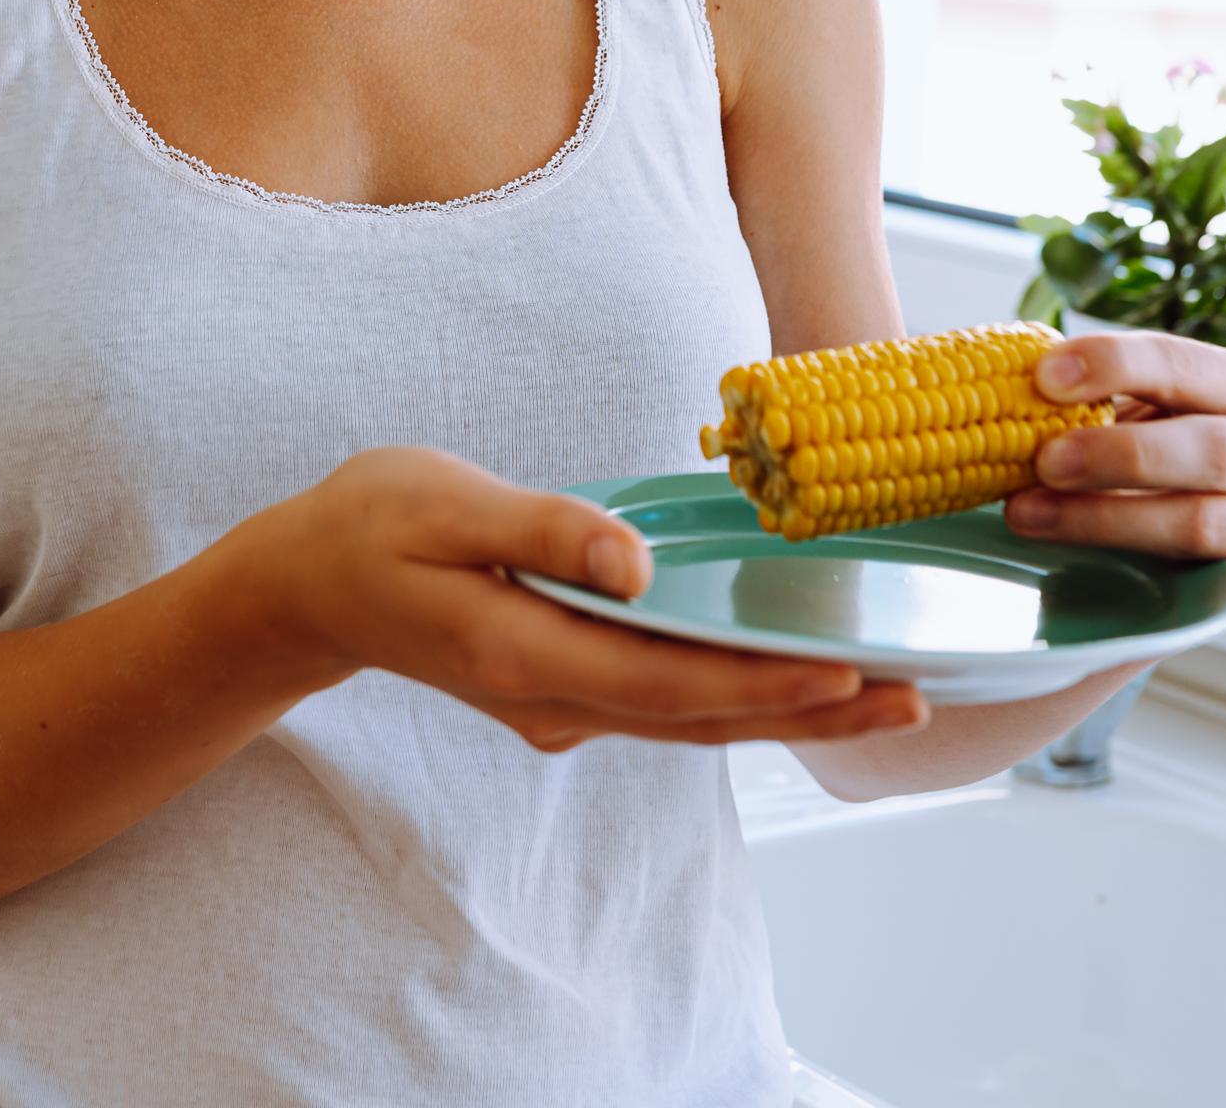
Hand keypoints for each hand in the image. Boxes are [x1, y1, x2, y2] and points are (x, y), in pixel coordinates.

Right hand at [275, 445, 929, 751]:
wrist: (311, 582)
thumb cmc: (373, 525)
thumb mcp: (443, 506)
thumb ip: (541, 533)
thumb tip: (637, 564)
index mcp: (522, 653)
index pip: (666, 683)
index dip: (762, 684)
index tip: (850, 675)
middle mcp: (549, 698)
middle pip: (699, 719)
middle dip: (808, 713)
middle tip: (914, 700)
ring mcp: (557, 703)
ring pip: (689, 720)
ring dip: (785, 713)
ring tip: (882, 699)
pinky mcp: (563, 686)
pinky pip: (665, 702)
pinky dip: (737, 695)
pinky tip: (791, 677)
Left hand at [1004, 331, 1225, 611]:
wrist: (1177, 509)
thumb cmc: (1142, 441)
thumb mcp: (1121, 409)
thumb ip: (1081, 399)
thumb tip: (997, 383)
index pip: (1181, 365)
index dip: (1113, 365)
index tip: (1043, 376)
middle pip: (1209, 449)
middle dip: (1119, 455)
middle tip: (1043, 461)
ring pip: (1206, 521)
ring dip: (1114, 520)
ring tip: (1030, 514)